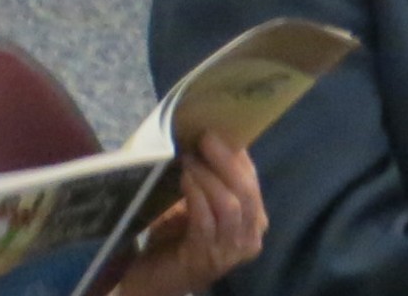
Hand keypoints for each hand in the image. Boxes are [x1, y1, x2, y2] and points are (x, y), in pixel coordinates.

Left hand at [114, 136, 266, 295]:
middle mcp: (250, 238)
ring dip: (209, 176)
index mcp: (254, 221)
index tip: (217, 130)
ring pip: (230, 205)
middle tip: (205, 138)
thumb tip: (209, 134)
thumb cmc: (176, 238)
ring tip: (189, 158)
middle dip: (226, 161)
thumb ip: (211, 179)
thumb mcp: (200, 203)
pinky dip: (196, 195)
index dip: (237, 155)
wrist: (153, 278)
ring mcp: (230, 251)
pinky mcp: (206, 257)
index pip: (252, 181)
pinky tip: (185, 180)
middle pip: (246, 191)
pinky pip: (206, 220)